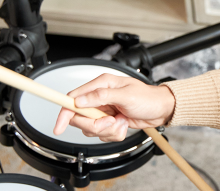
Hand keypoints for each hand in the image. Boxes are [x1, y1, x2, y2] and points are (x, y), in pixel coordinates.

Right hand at [53, 73, 175, 141]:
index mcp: (101, 85)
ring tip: (121, 121)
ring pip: (91, 128)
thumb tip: (81, 101)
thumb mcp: (126, 95)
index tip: (59, 127)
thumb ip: (101, 97)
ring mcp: (104, 111)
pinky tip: (123, 124)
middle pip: (80, 118)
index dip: (64, 113)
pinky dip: (113, 133)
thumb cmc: (148, 98)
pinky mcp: (109, 122)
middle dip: (95, 125)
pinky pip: (102, 134)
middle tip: (110, 121)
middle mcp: (99, 97)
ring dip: (107, 130)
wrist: (161, 110)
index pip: (74, 99)